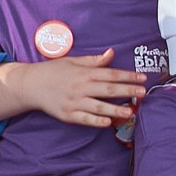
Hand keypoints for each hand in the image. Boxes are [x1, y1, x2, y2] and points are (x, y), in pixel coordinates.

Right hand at [5, 49, 146, 127]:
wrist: (31, 84)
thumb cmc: (54, 71)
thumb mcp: (73, 61)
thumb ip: (94, 60)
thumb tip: (112, 53)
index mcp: (84, 73)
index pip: (111, 74)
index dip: (128, 76)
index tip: (142, 78)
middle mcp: (81, 87)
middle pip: (109, 90)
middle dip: (128, 91)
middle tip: (143, 93)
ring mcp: (74, 102)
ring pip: (99, 106)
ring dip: (116, 109)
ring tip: (131, 111)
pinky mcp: (68, 115)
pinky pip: (85, 119)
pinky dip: (96, 121)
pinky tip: (108, 122)